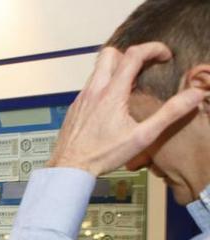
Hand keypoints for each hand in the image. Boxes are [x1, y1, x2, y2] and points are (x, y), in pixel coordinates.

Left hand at [48, 42, 205, 175]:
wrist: (70, 167)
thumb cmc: (104, 154)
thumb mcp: (143, 136)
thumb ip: (170, 114)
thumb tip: (194, 95)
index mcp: (112, 93)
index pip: (133, 55)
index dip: (153, 48)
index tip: (166, 55)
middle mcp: (94, 90)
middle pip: (110, 54)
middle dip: (131, 54)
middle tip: (146, 67)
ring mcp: (81, 97)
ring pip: (98, 70)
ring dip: (117, 70)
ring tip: (132, 87)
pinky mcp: (75, 107)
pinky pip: (90, 86)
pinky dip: (104, 85)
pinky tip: (113, 104)